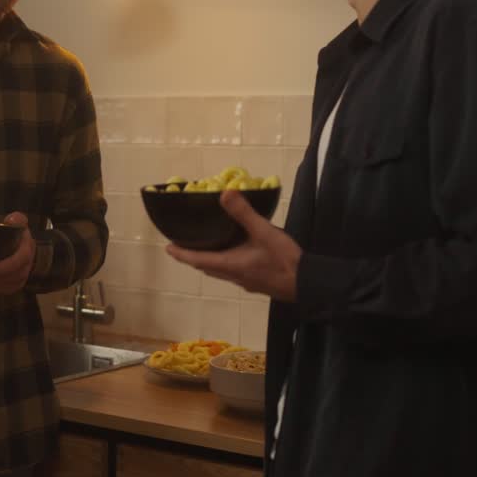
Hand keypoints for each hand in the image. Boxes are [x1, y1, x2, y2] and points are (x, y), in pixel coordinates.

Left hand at [166, 190, 301, 301]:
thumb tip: (225, 193)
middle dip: (193, 257)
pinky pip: (233, 271)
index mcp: (230, 265)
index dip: (182, 254)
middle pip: (207, 267)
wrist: (308, 283)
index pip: (198, 260)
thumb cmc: (283, 260)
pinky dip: (225, 261)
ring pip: (220, 270)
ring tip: (206, 246)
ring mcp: (246, 280)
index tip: (168, 248)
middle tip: (183, 245)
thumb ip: (244, 213)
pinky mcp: (257, 281)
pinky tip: (236, 251)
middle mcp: (234, 276)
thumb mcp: (263, 231)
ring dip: (209, 260)